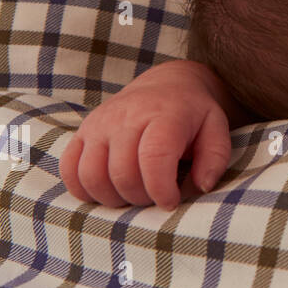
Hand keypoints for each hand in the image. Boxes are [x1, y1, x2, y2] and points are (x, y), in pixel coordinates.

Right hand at [59, 60, 231, 210]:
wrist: (167, 84)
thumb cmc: (193, 114)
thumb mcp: (217, 129)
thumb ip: (214, 159)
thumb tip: (202, 188)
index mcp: (164, 114)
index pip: (153, 158)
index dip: (160, 189)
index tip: (170, 202)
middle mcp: (126, 116)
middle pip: (122, 173)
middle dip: (140, 198)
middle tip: (155, 197)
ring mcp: (100, 123)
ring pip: (91, 176)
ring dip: (112, 198)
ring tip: (134, 193)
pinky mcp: (83, 132)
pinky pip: (70, 170)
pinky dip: (84, 189)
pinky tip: (108, 190)